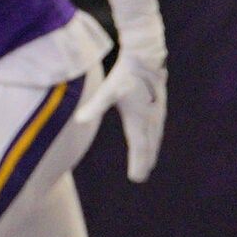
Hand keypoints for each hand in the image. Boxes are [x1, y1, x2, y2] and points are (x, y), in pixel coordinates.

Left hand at [76, 49, 167, 182]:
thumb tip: (79, 120)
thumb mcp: (107, 91)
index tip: (136, 178)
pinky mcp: (157, 106)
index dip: (138, 163)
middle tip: (140, 176)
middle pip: (148, 146)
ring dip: (150, 151)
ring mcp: (156, 113)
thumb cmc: (124, 75)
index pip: (139, 147)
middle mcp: (150, 119)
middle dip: (144, 161)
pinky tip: (151, 140)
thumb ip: (94, 106)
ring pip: (154, 137)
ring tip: (148, 163)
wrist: (144, 58)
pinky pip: (156, 128)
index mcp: (139, 119)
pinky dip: (153, 139)